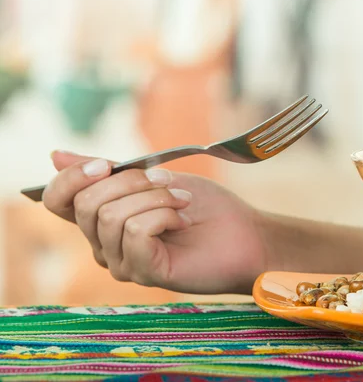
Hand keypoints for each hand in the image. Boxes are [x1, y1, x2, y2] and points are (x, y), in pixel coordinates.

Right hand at [42, 151, 267, 293]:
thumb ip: (109, 171)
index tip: (105, 164)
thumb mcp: (152, 178)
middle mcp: (104, 245)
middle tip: (169, 181)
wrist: (243, 231)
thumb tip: (55, 154)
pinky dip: (164, 215)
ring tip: (182, 202)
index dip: (72, 177)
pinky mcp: (145, 272)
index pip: (57, 201)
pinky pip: (136, 231)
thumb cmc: (203, 206)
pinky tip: (184, 220)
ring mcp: (123, 262)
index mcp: (102, 219)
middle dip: (131, 182)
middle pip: (87, 203)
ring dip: (155, 197)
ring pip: (111, 217)